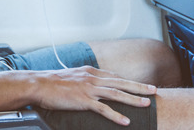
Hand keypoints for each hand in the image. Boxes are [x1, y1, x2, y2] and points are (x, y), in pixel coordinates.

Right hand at [32, 66, 155, 125]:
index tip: (140, 85)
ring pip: (117, 94)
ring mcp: (89, 89)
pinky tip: (126, 121)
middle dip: (139, 87)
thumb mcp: (72, 76)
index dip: (128, 81)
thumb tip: (91, 84)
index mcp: (90, 72)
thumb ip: (84, 79)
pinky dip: (116, 115)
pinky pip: (103, 109)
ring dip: (133, 99)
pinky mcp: (83, 100)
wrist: (39, 84)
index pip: (114, 76)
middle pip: (121, 82)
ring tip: (147, 103)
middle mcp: (92, 78)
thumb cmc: (52, 82)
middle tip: (154, 90)